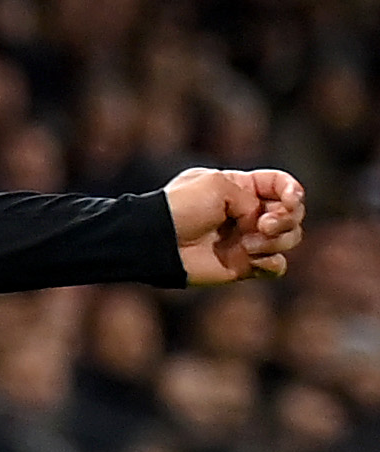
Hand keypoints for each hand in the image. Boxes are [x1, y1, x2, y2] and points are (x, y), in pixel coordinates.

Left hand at [168, 166, 303, 285]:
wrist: (157, 241)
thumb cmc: (182, 207)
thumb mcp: (218, 185)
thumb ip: (251, 199)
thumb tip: (262, 223)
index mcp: (242, 188)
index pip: (283, 186)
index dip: (294, 192)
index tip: (290, 200)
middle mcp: (248, 213)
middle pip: (293, 214)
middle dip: (286, 219)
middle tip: (263, 225)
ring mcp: (248, 240)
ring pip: (289, 239)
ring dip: (277, 241)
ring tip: (248, 244)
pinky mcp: (244, 265)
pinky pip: (276, 267)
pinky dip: (272, 263)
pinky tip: (253, 260)